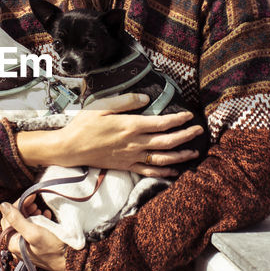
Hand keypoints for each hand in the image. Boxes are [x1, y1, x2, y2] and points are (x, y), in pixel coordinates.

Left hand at [0, 202, 67, 270]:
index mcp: (13, 242)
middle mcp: (17, 244)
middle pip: (15, 220)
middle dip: (24, 209)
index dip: (17, 205)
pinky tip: (46, 216)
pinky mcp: (35, 244)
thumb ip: (17, 219)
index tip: (30, 197)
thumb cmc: (53, 248)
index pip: (8, 218)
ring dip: (31, 213)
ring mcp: (26, 244)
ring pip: (24, 223)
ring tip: (40, 209)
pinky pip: (32, 228)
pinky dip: (38, 220)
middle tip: (35, 203)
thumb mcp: (34, 232)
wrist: (70, 261)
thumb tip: (2, 206)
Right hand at [17, 93, 202, 177]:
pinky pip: (149, 170)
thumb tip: (145, 98)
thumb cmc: (84, 125)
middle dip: (185, 136)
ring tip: (193, 152)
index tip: (189, 115)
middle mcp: (134, 143)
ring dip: (180, 156)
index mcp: (130, 126)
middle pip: (167, 141)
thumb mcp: (102, 106)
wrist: (70, 148)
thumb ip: (125, 101)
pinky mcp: (126, 166)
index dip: (178, 119)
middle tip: (198, 131)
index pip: (161, 123)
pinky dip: (164, 172)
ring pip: (162, 158)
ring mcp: (131, 157)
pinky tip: (174, 170)